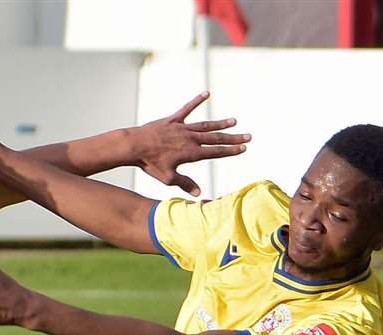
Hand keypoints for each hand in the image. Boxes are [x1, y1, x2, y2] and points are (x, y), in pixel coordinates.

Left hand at [128, 91, 249, 196]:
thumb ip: (185, 183)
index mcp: (191, 153)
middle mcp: (190, 138)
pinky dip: (197, 100)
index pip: (215, 152)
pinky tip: (207, 94)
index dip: (230, 151)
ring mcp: (182, 127)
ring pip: (206, 125)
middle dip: (233, 138)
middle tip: (248, 137)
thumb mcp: (168, 178)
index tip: (243, 149)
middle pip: (216, 138)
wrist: (134, 146)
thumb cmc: (150, 164)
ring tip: (234, 122)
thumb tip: (198, 193)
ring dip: (221, 123)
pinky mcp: (173, 119)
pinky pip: (187, 108)